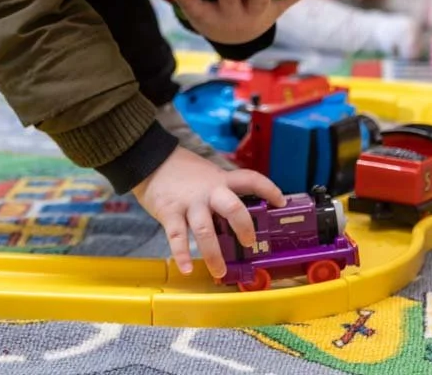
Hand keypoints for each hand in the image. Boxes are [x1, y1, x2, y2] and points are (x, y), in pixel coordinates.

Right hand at [132, 146, 285, 278]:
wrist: (150, 159)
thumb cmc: (182, 171)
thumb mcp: (208, 174)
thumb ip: (222, 190)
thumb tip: (240, 213)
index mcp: (221, 180)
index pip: (250, 179)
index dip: (269, 189)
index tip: (281, 202)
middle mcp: (208, 192)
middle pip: (232, 207)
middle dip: (244, 227)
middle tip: (249, 243)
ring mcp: (189, 203)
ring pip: (205, 230)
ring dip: (213, 254)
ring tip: (220, 272)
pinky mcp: (170, 212)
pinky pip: (177, 237)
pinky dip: (182, 254)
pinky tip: (186, 268)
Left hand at [171, 0, 315, 44]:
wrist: (238, 40)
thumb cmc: (257, 15)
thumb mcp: (276, 8)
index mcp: (256, 10)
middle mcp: (236, 15)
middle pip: (231, 0)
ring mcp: (216, 18)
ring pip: (206, 8)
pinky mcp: (200, 19)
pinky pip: (190, 11)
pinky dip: (183, 1)